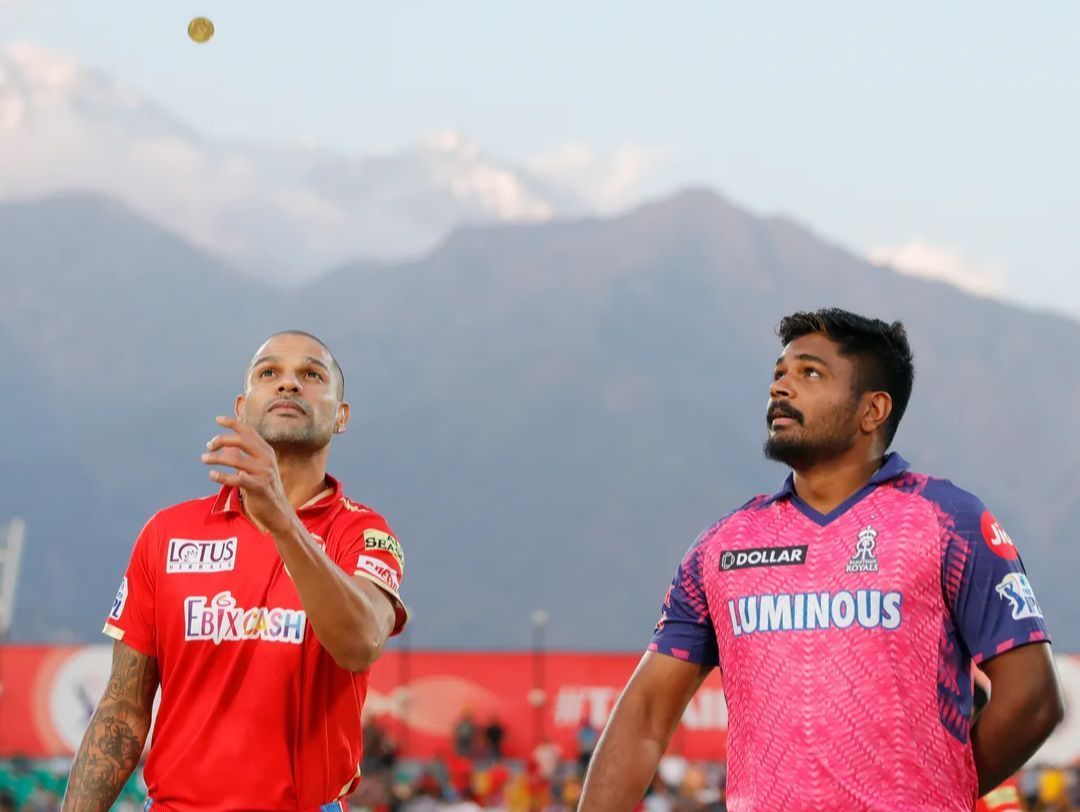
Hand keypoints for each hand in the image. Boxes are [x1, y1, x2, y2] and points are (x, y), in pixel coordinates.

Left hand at [202, 416, 292, 533]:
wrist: (278, 513)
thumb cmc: (264, 489)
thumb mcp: (257, 468)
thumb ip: (245, 455)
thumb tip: (226, 443)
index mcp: (266, 451)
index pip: (249, 431)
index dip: (233, 423)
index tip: (218, 420)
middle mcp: (267, 459)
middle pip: (242, 441)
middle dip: (222, 440)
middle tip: (209, 445)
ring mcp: (264, 473)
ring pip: (237, 459)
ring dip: (217, 458)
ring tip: (205, 459)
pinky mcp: (259, 487)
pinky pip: (237, 479)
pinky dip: (223, 476)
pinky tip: (212, 475)